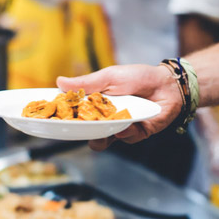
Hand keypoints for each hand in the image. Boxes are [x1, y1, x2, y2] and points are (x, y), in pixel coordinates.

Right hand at [57, 65, 183, 150]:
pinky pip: (125, 139)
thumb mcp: (109, 76)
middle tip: (77, 128)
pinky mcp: (135, 134)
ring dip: (100, 137)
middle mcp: (104, 118)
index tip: (51, 118)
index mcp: (94, 104)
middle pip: (84, 133)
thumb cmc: (138, 77)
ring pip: (101, 141)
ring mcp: (119, 128)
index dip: (63, 118)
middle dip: (78, 133)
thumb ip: (86, 83)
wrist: (167, 84)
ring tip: (104, 128)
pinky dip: (125, 132)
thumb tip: (59, 82)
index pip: (74, 114)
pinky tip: (128, 124)